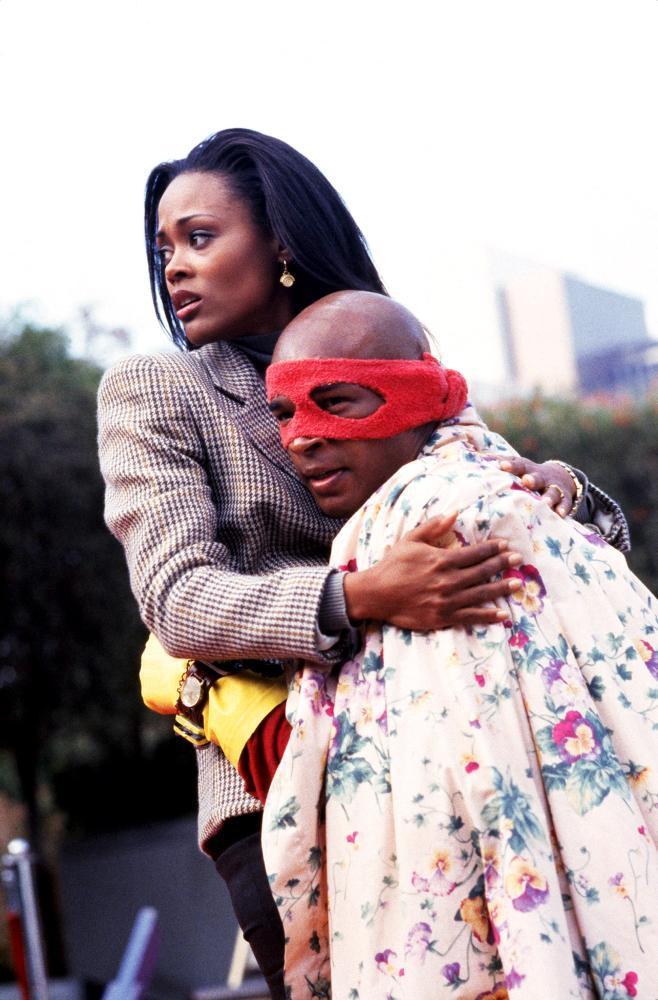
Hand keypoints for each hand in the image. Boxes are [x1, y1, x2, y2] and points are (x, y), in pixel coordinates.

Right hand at [343, 512, 522, 631]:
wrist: (376, 594)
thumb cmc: (392, 565)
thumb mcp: (411, 540)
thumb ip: (434, 526)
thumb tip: (455, 512)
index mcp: (442, 560)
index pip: (474, 553)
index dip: (492, 548)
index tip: (505, 545)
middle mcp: (448, 580)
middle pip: (482, 571)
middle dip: (502, 564)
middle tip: (518, 560)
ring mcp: (447, 600)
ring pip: (481, 593)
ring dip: (501, 588)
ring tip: (517, 584)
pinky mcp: (443, 617)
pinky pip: (471, 616)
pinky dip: (488, 616)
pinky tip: (503, 614)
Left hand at [498, 457, 577, 516]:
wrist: (560, 477)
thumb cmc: (529, 474)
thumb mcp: (518, 467)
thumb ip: (500, 463)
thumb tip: (473, 456)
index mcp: (526, 469)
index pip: (518, 465)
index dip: (510, 465)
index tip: (501, 466)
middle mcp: (540, 477)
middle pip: (536, 477)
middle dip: (531, 479)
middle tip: (526, 481)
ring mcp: (553, 487)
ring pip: (552, 491)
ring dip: (549, 496)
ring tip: (545, 503)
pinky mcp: (564, 498)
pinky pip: (565, 503)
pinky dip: (563, 508)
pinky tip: (560, 515)